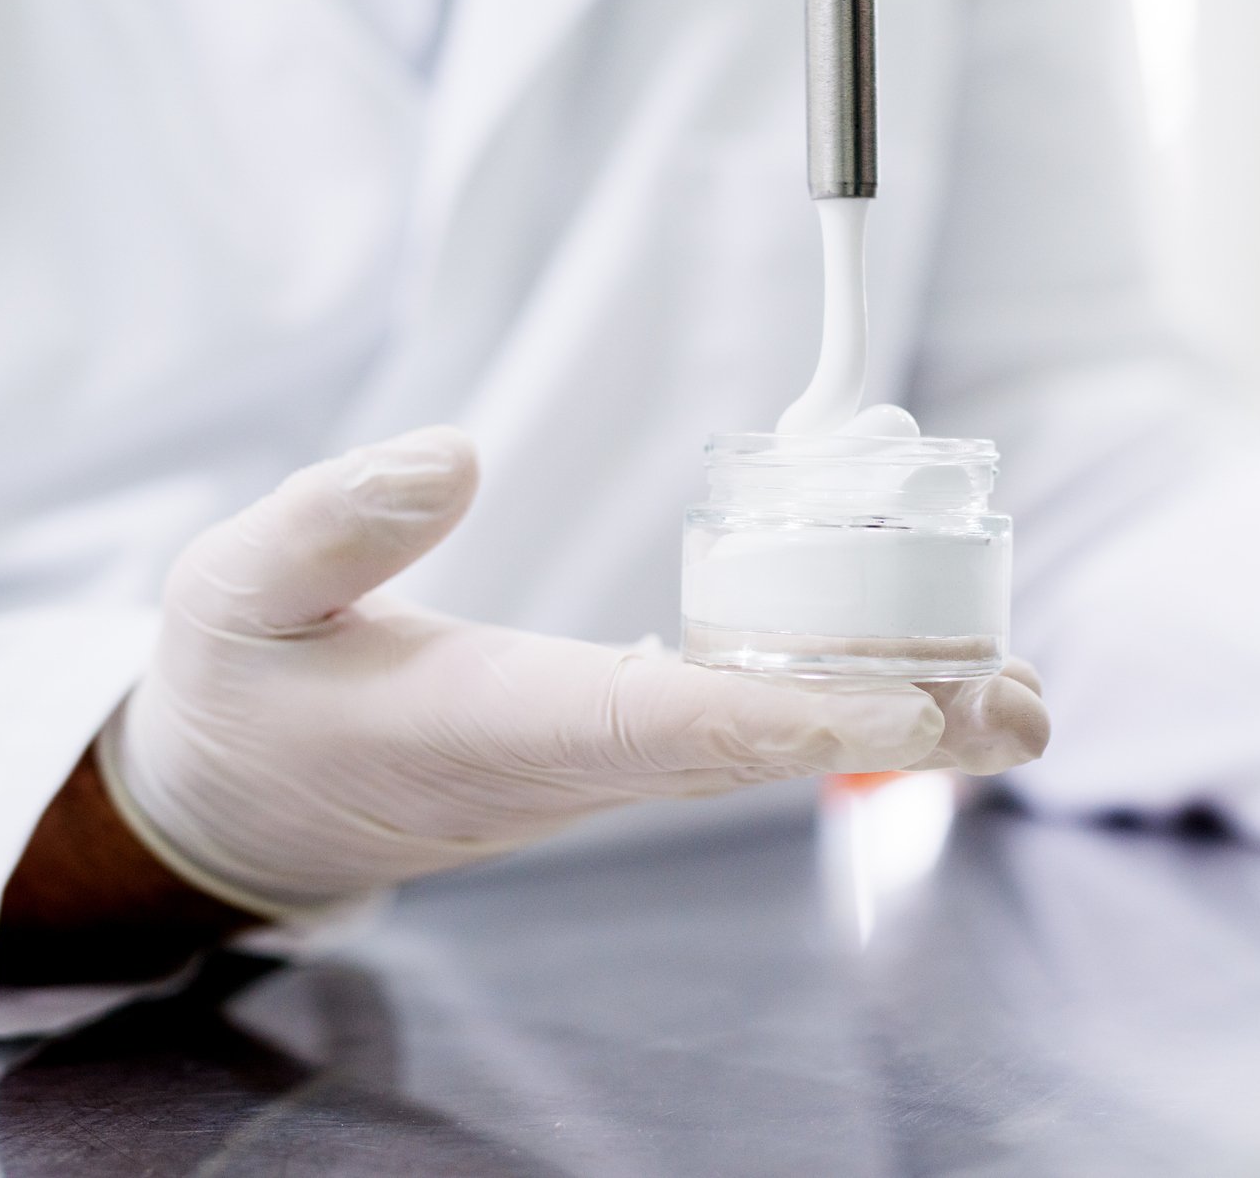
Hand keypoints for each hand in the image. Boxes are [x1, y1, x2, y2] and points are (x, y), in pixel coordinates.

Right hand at [96, 427, 1049, 916]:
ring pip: (761, 748)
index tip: (899, 702)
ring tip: (1019, 699)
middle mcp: (565, 763)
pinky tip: (914, 688)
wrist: (241, 808)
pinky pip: (734, 734)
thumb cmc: (242, 694)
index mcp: (482, 726)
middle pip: (752, 750)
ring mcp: (595, 767)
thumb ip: (333, 524)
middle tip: (1023, 706)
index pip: (652, 726)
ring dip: (891, 726)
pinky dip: (830, 709)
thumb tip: (457, 451)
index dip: (782, 714)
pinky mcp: (606, 749)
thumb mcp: (235, 591)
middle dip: (892, 729)